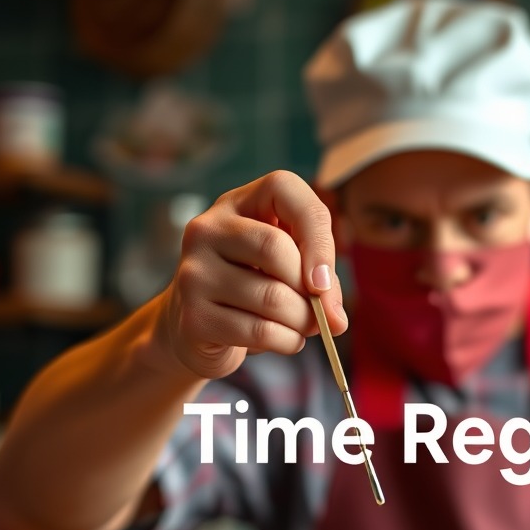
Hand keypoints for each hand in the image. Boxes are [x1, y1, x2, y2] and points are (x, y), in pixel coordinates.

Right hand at [156, 170, 347, 379]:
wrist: (194, 332)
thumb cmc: (251, 291)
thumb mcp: (285, 268)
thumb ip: (316, 275)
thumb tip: (335, 316)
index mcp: (235, 204)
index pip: (282, 188)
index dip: (317, 232)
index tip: (326, 280)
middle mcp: (207, 230)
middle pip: (275, 248)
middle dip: (312, 290)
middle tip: (324, 313)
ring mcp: (194, 272)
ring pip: (272, 297)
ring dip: (304, 321)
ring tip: (306, 327)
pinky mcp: (194, 317)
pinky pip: (260, 331)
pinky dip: (289, 341)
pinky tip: (288, 340)